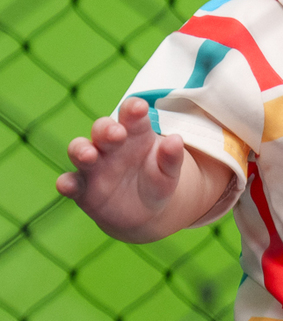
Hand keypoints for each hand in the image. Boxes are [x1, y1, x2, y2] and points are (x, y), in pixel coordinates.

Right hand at [56, 97, 231, 239]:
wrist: (143, 213)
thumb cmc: (156, 182)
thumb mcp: (168, 173)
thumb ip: (171, 158)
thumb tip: (177, 140)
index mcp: (134, 133)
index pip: (131, 115)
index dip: (133, 109)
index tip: (138, 108)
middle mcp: (109, 145)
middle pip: (102, 129)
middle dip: (106, 128)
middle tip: (117, 133)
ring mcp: (93, 165)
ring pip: (80, 150)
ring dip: (81, 150)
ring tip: (89, 155)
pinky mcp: (82, 188)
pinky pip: (71, 182)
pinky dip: (66, 183)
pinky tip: (66, 185)